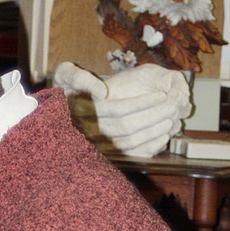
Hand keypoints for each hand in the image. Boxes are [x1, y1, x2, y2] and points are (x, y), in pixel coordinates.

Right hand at [54, 62, 191, 157]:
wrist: (55, 112)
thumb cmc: (65, 88)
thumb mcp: (65, 74)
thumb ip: (79, 78)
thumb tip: (101, 92)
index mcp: (82, 112)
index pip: (117, 109)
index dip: (141, 103)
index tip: (161, 95)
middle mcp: (88, 132)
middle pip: (126, 127)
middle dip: (153, 116)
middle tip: (173, 106)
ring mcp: (96, 145)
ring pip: (129, 143)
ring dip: (153, 132)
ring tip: (171, 119)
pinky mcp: (104, 154)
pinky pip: (129, 156)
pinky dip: (148, 149)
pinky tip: (162, 138)